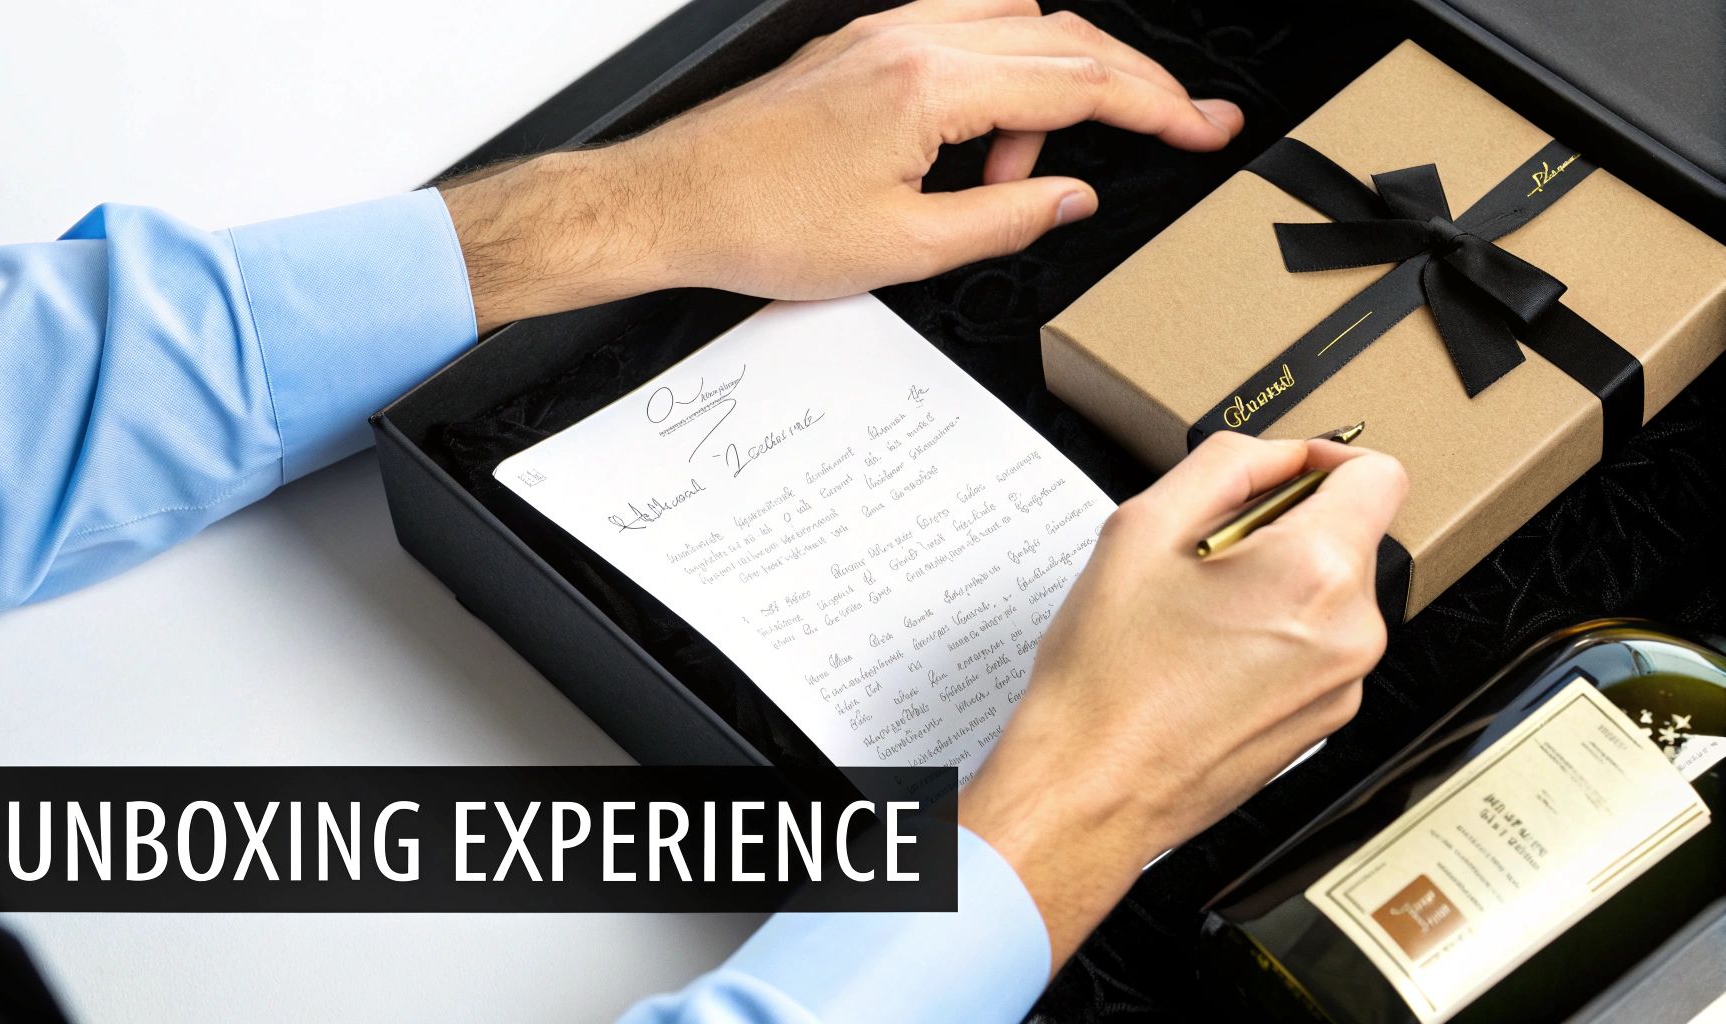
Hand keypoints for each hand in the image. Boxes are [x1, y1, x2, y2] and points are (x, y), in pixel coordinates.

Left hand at [440, 0, 1242, 329]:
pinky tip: (979, 143)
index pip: (1079, 80)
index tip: (1205, 126)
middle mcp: (912, 38)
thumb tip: (1069, 198)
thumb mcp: (904, 249)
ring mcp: (886, 33)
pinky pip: (965, 37)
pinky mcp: (863, 46)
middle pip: (1062, 39)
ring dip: (1050, 92)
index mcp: (931, 83)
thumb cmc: (761, 225)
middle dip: (1129, 87)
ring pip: (1017, 29)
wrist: (673, 203)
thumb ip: (1004, 218)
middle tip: (1180, 126)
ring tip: (1011, 180)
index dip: (1157, 105)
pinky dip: (998, 81)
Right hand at [959, 432, 1406, 972]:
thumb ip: (1224, 466)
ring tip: (1196, 617)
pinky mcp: (1326, 719)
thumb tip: (1278, 455)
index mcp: (1314, 571)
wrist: (1094, 788)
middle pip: (1349, 536)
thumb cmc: (1108, 675)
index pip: (1378, 476)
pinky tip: (1208, 656)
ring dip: (1277, 584)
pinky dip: (1275, 635)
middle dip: (1284, 530)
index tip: (1282, 476)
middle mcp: (1351, 630)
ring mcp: (1344, 683)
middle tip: (1202, 560)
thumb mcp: (1141, 529)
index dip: (1325, 460)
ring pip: (1330, 593)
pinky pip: (1317, 646)